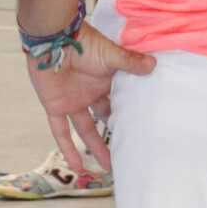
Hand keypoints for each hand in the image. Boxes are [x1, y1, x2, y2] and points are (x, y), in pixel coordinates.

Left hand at [26, 26, 155, 180]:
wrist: (52, 40)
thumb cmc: (83, 42)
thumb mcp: (110, 55)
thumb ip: (129, 62)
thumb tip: (154, 65)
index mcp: (105, 80)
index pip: (119, 101)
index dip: (128, 115)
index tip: (141, 131)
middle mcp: (91, 94)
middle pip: (105, 118)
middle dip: (115, 134)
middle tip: (128, 152)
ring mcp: (73, 102)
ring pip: (86, 130)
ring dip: (96, 148)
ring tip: (108, 168)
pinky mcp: (56, 107)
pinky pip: (61, 132)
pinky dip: (68, 149)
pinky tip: (77, 166)